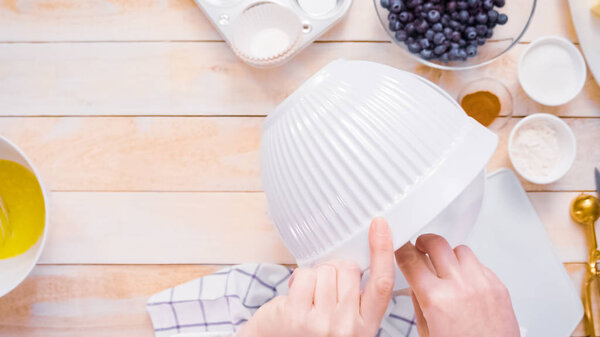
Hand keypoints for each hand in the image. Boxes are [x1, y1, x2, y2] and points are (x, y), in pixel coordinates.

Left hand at [238, 218, 394, 336]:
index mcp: (366, 326)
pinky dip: (298, 279)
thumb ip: (354, 295)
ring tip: (308, 297)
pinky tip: (295, 297)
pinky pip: (306, 275)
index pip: (382, 284)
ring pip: (326, 270)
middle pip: (349, 270)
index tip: (380, 224)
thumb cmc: (309, 330)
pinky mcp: (298, 317)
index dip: (382, 251)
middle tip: (322, 288)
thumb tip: (355, 256)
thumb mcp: (343, 319)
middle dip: (333, 269)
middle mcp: (348, 328)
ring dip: (314, 276)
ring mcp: (323, 324)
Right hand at [395, 234, 519, 336]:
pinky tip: (465, 281)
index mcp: (436, 299)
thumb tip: (414, 283)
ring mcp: (481, 284)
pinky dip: (469, 268)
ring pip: (460, 250)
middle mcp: (460, 286)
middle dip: (424, 243)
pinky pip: (479, 264)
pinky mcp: (498, 286)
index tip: (401, 247)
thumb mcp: (427, 331)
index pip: (410, 260)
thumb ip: (419, 302)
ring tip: (446, 268)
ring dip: (449, 256)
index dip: (402, 249)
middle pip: (436, 244)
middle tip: (421, 248)